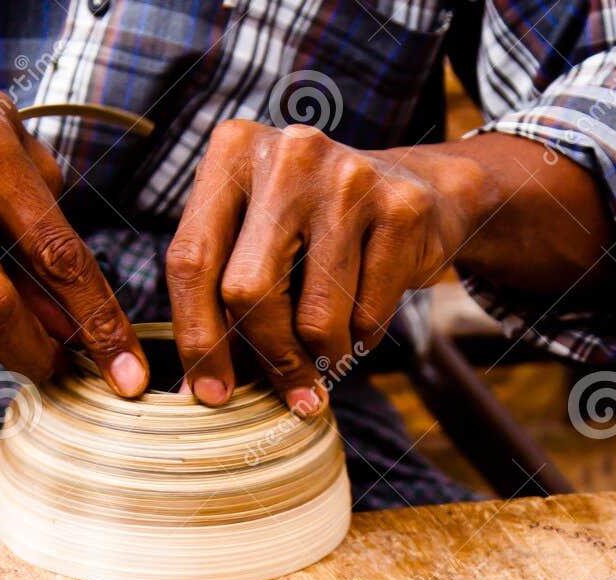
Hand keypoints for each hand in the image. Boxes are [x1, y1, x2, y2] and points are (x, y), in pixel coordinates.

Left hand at [167, 121, 488, 412]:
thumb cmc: (322, 227)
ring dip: (322, 356)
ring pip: (314, 317)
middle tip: (289, 391)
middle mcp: (287, 154)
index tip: (208, 393)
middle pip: (248, 290)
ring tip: (330, 350)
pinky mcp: (401, 209)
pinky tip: (364, 320)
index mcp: (233, 151)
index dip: (197, 337)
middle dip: (268, 356)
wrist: (424, 191)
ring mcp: (348, 177)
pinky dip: (362, 340)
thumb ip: (225, 289)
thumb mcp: (263, 234)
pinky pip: (367, 315)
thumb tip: (199, 388)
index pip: (191, 259)